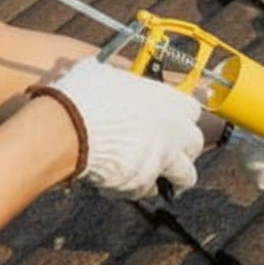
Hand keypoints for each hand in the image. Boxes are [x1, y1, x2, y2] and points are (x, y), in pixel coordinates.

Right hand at [41, 58, 203, 198]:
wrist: (68, 128)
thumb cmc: (83, 96)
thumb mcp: (102, 73)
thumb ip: (117, 78)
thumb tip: (104, 73)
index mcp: (169, 99)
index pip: (194, 110)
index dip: (181, 118)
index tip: (172, 123)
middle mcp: (175, 129)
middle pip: (195, 144)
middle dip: (183, 150)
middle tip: (166, 152)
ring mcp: (164, 157)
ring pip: (186, 175)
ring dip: (173, 178)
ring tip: (158, 179)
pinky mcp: (145, 181)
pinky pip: (148, 190)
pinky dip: (138, 189)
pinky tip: (121, 182)